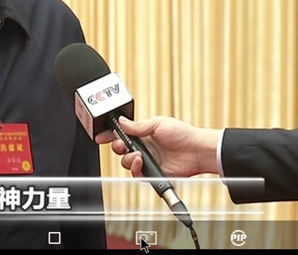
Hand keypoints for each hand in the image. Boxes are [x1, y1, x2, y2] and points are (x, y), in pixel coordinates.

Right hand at [94, 115, 219, 177]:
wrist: (196, 151)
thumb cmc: (183, 134)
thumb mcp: (158, 123)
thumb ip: (138, 126)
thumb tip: (122, 122)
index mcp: (144, 133)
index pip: (122, 134)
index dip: (111, 135)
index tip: (101, 136)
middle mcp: (144, 147)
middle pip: (121, 149)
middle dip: (117, 147)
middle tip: (121, 144)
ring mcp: (148, 160)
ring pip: (126, 162)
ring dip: (128, 158)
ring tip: (137, 154)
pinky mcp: (152, 173)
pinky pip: (137, 174)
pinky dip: (135, 168)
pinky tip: (141, 161)